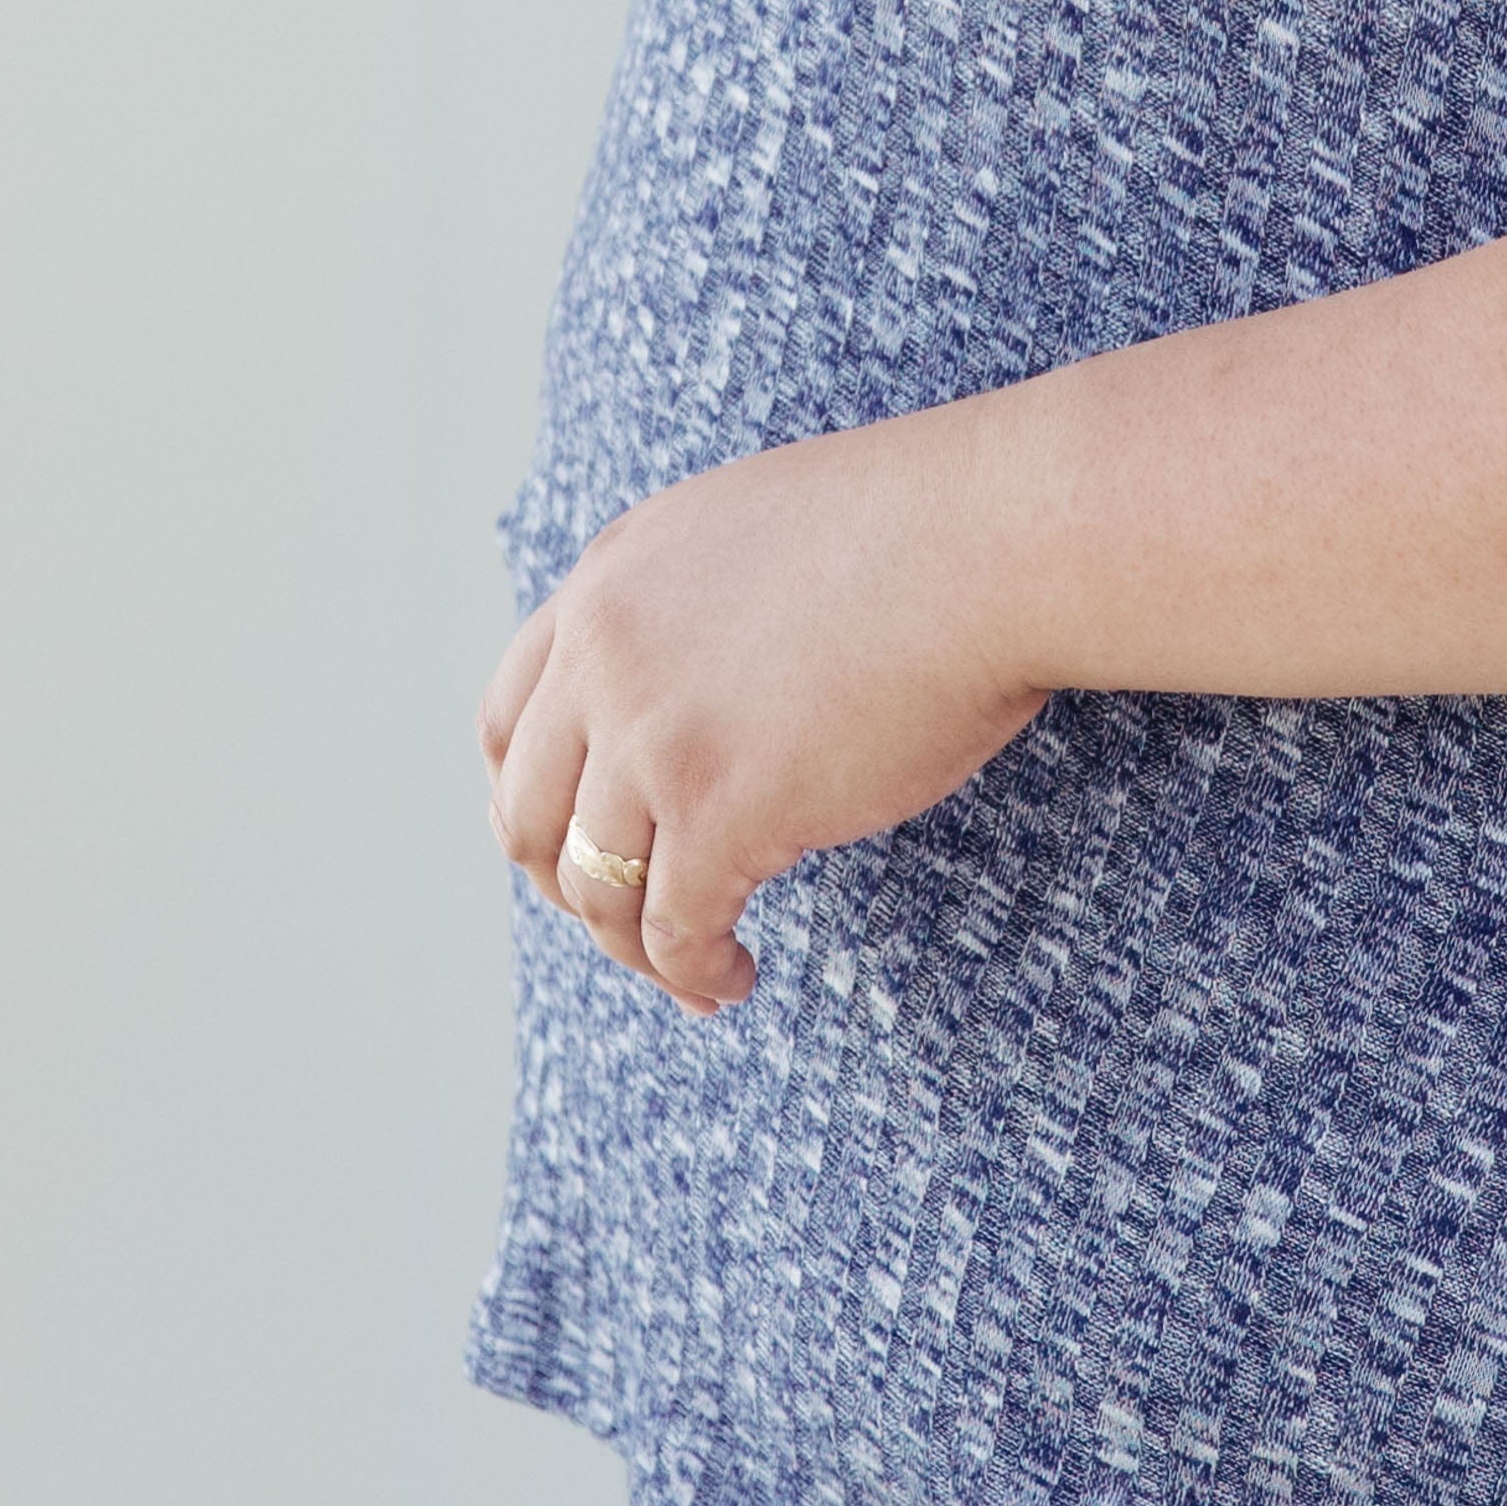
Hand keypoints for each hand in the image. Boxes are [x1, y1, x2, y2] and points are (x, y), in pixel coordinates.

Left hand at [479, 427, 1048, 1012]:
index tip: (576, 841)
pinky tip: (735, 976)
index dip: (532, 798)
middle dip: (570, 885)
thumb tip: (709, 690)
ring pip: (595, 885)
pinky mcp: (717, 811)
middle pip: (528, 812)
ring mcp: (650, 736)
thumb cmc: (931, 529)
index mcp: (611, 578)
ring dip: (636, 947)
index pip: (512, 717)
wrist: (995, 541)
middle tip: (627, 921)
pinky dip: (695, 970)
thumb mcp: (758, 533)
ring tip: (697, 969)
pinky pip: (674, 928)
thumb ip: (695, 602)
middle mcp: (605, 654)